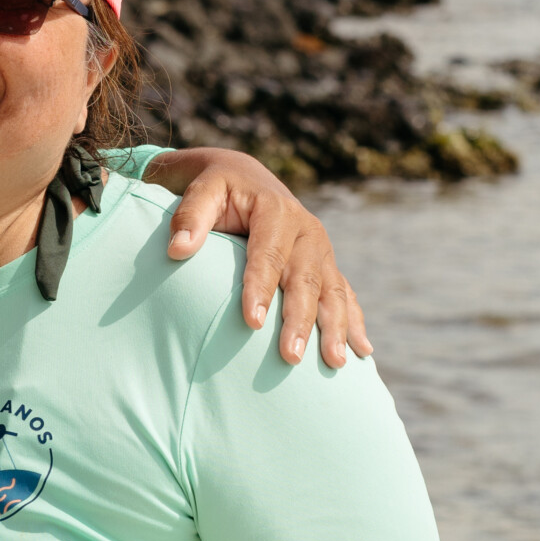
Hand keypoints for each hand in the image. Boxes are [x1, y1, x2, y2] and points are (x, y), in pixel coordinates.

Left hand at [139, 148, 370, 367]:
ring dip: (336, 328)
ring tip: (334, 363)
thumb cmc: (219, 188)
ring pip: (333, 291)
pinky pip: (345, 294)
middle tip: (291, 356)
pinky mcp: (327, 265)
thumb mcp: (202, 189)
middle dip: (300, 320)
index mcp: (277, 211)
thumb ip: (190, 215)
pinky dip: (355, 322)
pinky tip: (362, 351)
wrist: (245, 176)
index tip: (252, 322)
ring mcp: (322, 250)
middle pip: (306, 280)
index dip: (260, 288)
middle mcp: (307, 231)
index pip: (268, 255)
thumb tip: (177, 249)